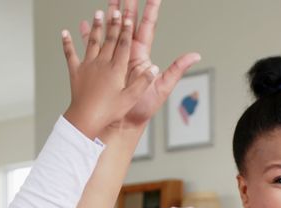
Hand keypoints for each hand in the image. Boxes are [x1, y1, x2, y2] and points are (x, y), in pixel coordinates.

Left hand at [61, 8, 156, 138]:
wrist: (85, 119)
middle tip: (116, 9)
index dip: (127, 30)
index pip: (124, 45)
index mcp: (116, 69)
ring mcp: (88, 66)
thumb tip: (154, 68)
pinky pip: (70, 54)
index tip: (129, 18)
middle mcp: (102, 63)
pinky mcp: (75, 72)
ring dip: (95, 26)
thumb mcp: (130, 99)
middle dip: (114, 23)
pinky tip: (65, 32)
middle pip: (109, 39)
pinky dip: (67, 43)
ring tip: (98, 12)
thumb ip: (142, 82)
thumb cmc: (109, 111)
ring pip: (92, 41)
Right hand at [80, 0, 200, 128]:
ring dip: (108, 15)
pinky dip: (89, 35)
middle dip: (126, 5)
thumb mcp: (162, 86)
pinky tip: (85, 24)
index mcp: (141, 54)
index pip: (147, 26)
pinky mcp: (102, 66)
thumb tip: (195, 55)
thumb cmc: (143, 108)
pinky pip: (93, 46)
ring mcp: (114, 57)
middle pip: (127, 22)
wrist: (122, 122)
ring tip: (107, 1)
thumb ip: (176, 69)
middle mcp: (128, 52)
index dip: (150, 10)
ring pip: (110, 30)